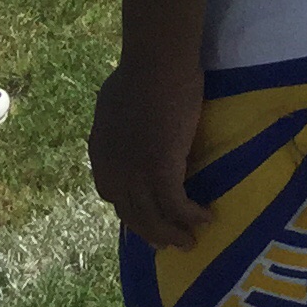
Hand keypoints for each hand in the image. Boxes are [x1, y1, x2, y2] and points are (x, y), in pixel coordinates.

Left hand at [88, 53, 210, 252]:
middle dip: (151, 233)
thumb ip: (118, 127)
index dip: (131, 211)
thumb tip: (127, 132)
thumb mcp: (114, 104)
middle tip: (169, 244)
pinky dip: (190, 217)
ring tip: (189, 242)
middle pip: (132, 215)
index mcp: (100, 154)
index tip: (147, 218)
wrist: (156, 63)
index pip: (113, 195)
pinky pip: (177, 207)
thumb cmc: (141, 71)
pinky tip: (206, 218)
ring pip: (153, 219)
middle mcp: (113, 172)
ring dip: (172, 235)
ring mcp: (135, 175)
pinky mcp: (161, 172)